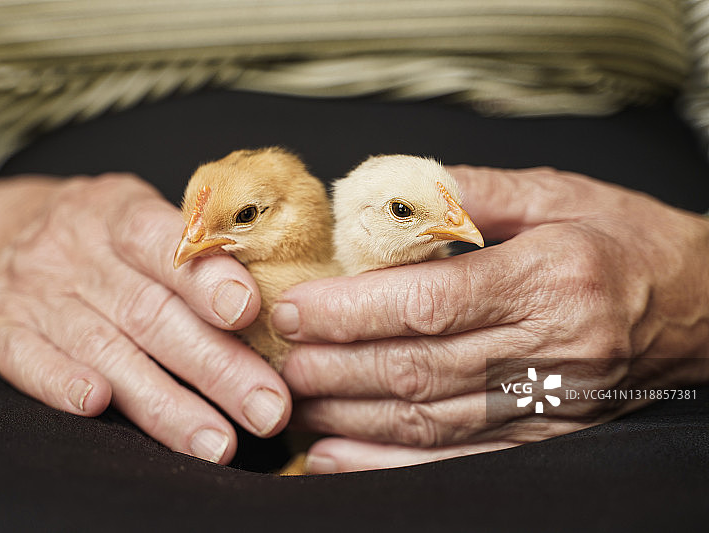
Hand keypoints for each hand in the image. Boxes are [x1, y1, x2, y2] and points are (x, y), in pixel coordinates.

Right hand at [0, 174, 290, 463]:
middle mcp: (78, 252)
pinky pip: (30, 358)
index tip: (248, 311)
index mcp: (120, 214)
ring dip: (164, 402)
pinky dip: (62, 383)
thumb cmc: (93, 235)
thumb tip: (266, 306)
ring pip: (107, 350)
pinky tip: (98, 408)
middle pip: (152, 314)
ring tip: (216, 442)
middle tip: (267, 408)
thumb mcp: (134, 215)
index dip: (206, 279)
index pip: (166, 243)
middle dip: (215, 366)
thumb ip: (189, 253)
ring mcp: (37, 292)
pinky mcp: (0, 329)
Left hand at [274, 166, 708, 472]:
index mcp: (552, 277)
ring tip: (295, 401)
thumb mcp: (559, 193)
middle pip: (421, 368)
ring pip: (429, 420)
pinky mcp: (546, 436)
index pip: (432, 302)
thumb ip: (472, 191)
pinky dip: (390, 466)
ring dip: (350, 417)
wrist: (696, 307)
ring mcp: (551, 403)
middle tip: (280, 359)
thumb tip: (388, 193)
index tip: (298, 309)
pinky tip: (338, 458)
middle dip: (337, 368)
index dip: (354, 310)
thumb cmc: (624, 240)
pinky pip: (459, 462)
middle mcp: (553, 348)